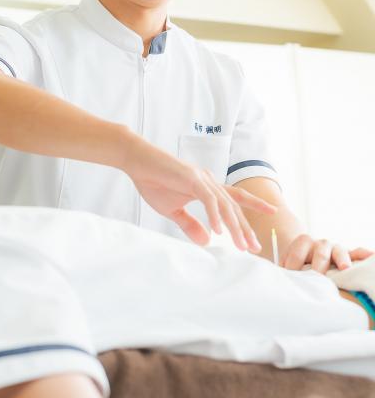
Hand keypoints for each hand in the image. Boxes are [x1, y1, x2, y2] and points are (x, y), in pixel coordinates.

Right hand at [122, 136, 276, 250]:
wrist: (137, 162)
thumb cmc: (153, 181)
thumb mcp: (173, 210)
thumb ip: (190, 224)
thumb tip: (206, 241)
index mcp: (206, 187)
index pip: (235, 197)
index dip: (254, 204)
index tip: (272, 213)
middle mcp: (209, 181)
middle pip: (233, 206)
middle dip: (245, 228)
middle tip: (255, 248)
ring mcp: (201, 179)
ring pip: (224, 205)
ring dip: (234, 226)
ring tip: (242, 245)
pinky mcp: (191, 178)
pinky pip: (208, 200)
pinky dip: (214, 216)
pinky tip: (218, 231)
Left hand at [283, 234, 374, 272]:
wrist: (308, 256)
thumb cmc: (297, 264)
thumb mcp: (288, 264)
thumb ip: (285, 268)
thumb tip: (279, 278)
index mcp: (303, 242)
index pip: (298, 251)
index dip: (293, 264)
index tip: (291, 276)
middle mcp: (321, 244)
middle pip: (320, 252)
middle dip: (318, 266)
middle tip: (316, 277)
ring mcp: (336, 249)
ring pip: (339, 251)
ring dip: (342, 259)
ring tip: (344, 268)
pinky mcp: (349, 256)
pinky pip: (359, 252)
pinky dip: (364, 254)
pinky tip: (371, 257)